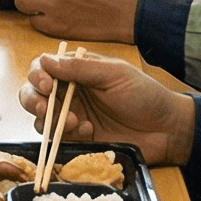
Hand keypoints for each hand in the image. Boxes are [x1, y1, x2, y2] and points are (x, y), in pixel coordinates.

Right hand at [19, 49, 194, 168]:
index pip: (43, 68)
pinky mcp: (77, 140)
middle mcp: (69, 93)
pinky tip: (88, 131)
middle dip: (33, 100)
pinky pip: (57, 139)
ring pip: (41, 118)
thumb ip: (80, 69)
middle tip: (46, 107)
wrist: (166, 130)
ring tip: (74, 122)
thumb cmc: (145, 95)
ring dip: (51, 120)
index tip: (46, 84)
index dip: (38, 75)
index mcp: (77, 71)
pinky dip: (66, 135)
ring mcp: (71, 117)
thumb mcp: (114, 75)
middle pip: (33, 94)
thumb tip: (45, 60)